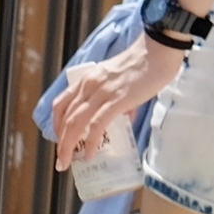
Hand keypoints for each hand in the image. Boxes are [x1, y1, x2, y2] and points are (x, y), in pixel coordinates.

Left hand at [52, 33, 184, 171]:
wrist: (157, 50)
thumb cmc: (144, 64)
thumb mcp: (121, 80)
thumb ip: (119, 100)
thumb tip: (125, 119)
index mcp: (87, 79)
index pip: (61, 103)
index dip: (56, 125)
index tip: (60, 140)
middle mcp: (88, 86)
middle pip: (65, 118)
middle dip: (61, 143)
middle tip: (62, 161)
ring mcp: (101, 93)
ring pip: (75, 123)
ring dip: (68, 146)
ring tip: (69, 163)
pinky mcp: (116, 100)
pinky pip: (97, 125)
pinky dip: (90, 142)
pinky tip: (90, 154)